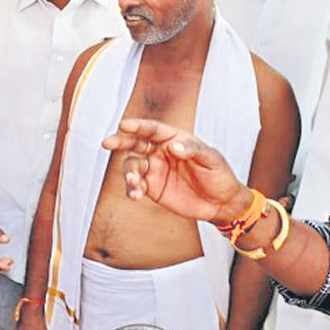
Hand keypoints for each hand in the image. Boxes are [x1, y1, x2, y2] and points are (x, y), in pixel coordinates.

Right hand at [102, 119, 251, 226]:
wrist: (222, 203)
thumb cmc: (219, 175)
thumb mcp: (211, 159)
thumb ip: (192, 150)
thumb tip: (172, 146)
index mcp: (174, 139)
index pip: (153, 130)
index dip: (138, 126)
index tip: (124, 125)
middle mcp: (160, 152)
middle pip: (135, 143)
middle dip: (120, 142)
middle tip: (107, 143)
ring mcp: (154, 170)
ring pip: (133, 166)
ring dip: (129, 172)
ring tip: (133, 181)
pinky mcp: (152, 188)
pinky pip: (136, 186)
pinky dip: (132, 189)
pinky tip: (135, 195)